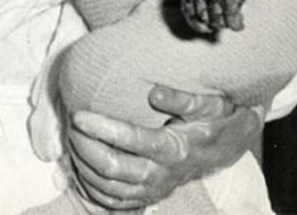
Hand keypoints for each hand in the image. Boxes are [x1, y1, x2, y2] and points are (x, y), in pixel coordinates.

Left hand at [67, 87, 265, 209]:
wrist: (226, 148)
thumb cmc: (213, 119)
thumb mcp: (207, 103)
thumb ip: (182, 98)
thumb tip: (154, 92)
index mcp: (174, 149)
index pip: (132, 140)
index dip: (103, 128)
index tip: (80, 114)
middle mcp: (162, 174)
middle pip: (114, 169)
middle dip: (85, 146)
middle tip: (70, 124)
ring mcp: (154, 188)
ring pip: (109, 188)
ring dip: (84, 165)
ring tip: (71, 139)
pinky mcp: (148, 196)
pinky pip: (114, 202)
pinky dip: (92, 188)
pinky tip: (79, 167)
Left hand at [181, 0, 269, 33]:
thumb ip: (200, 3)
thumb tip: (204, 28)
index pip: (188, 12)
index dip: (196, 24)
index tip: (205, 27)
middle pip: (205, 18)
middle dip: (215, 24)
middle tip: (223, 22)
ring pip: (219, 20)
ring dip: (226, 24)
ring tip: (233, 21)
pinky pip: (233, 17)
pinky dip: (236, 24)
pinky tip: (240, 24)